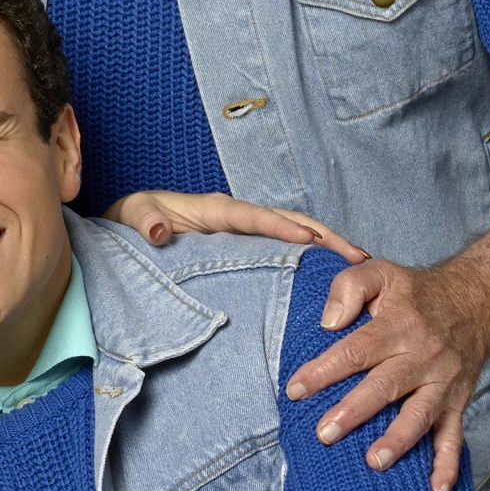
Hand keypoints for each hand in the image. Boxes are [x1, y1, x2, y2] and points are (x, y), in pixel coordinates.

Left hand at [106, 190, 366, 264]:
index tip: (310, 240)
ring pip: (292, 234)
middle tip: (359, 257)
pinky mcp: (246, 247)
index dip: (280, 227)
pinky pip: (282, 251)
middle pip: (287, 222)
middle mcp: (236, 218)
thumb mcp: (131, 216)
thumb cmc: (132, 218)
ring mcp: (244, 232)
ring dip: (325, 248)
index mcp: (213, 210)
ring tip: (360, 267)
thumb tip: (157, 231)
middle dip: (323, 236)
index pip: (252, 217)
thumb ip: (143, 221)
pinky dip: (309, 260)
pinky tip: (332, 281)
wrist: (129, 225)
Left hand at [283, 259, 489, 490]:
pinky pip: (454, 436)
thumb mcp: (380, 272)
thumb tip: (328, 323)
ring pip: (420, 416)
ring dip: (398, 441)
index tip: (295, 389)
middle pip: (385, 387)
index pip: (355, 351)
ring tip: (373, 462)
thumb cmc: (414, 291)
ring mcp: (442, 383)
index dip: (324, 371)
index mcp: (398, 326)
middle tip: (324, 433)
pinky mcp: (456, 402)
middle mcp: (422, 357)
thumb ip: (348, 287)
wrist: (475, 302)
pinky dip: (448, 465)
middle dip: (354, 412)